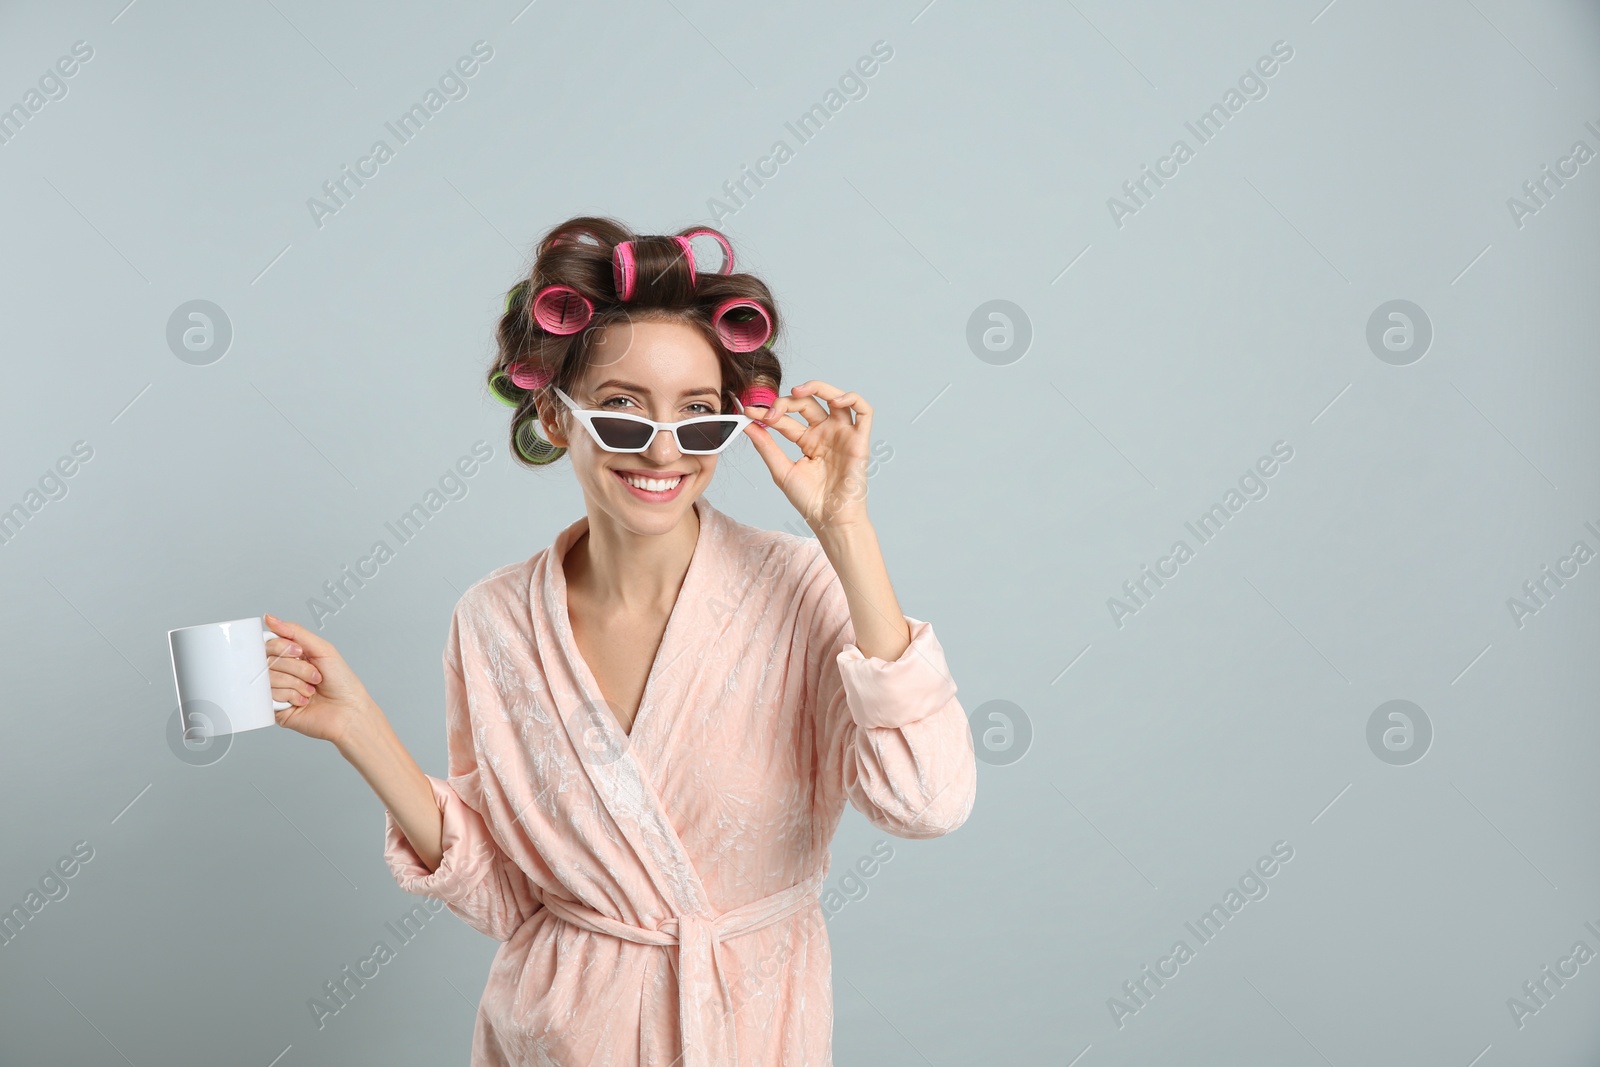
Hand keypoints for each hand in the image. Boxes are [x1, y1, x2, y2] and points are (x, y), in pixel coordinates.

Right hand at [262, 613, 375, 746]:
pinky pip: (269, 695)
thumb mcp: (322, 649)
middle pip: (269, 660)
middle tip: (315, 676)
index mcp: (292, 657)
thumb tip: (270, 618)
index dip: (281, 646)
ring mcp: (277, 691)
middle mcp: (283, 672)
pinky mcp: (275, 709)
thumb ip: (295, 632)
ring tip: (311, 691)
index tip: (299, 651)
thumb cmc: (342, 682)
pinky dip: (291, 696)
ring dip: (296, 683)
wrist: (349, 712)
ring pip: (269, 677)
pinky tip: (304, 702)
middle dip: (296, 667)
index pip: (269, 643)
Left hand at [742, 380, 872, 532]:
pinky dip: (851, 398)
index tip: (749, 412)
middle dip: (786, 402)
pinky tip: (834, 401)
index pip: (787, 418)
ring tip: (798, 392)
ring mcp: (843, 435)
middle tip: (771, 411)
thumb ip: (766, 445)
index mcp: (807, 441)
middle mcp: (825, 434)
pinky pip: (864, 410)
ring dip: (818, 388)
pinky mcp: (860, 439)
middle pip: (808, 404)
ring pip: (836, 398)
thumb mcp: (781, 470)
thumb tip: (748, 424)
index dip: (768, 412)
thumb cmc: (809, 501)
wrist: (830, 519)